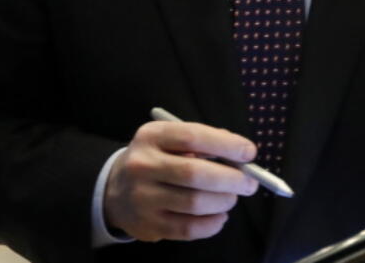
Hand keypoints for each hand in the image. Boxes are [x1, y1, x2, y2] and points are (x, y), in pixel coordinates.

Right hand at [103, 118, 258, 241]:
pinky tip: (219, 215)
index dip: (226, 145)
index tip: (249, 152)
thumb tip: (241, 155)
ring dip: (224, 201)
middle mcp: (142, 165)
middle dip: (231, 179)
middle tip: (249, 183)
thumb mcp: (169, 140)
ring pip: (195, 203)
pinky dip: (213, 224)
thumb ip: (202, 142)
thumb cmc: (156, 159)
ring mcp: (143, 198)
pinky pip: (189, 228)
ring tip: (232, 198)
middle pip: (195, 173)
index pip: (193, 137)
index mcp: (151, 136)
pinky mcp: (149, 225)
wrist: (115, 189)